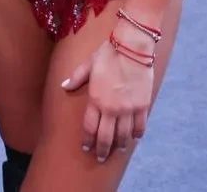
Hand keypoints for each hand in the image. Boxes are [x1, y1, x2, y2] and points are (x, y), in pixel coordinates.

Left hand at [62, 37, 153, 162]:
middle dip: (102, 150)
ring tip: (116, 149)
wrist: (132, 48)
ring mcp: (129, 109)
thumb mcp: (87, 64)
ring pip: (124, 135)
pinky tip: (134, 138)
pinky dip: (137, 134)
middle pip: (106, 136)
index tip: (85, 147)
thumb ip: (76, 78)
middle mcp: (112, 108)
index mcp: (96, 99)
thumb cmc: (107, 54)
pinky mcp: (143, 105)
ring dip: (119, 144)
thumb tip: (63, 86)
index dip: (87, 139)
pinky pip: (140, 126)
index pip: (90, 127)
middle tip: (100, 158)